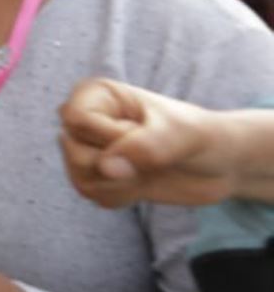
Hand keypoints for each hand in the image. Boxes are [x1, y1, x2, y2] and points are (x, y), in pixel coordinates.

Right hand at [59, 77, 238, 207]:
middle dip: (116, 166)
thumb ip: (145, 148)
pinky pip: (91, 194)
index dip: (108, 136)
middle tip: (150, 158)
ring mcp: (90, 148)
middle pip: (72, 150)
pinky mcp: (98, 176)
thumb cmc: (200, 136)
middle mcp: (88, 119)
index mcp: (98, 95)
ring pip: (79, 176)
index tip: (141, 134)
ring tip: (148, 172)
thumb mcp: (180, 135)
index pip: (75, 119)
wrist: (219, 164)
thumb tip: (105, 168)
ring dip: (119, 184)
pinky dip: (120, 196)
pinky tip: (142, 184)